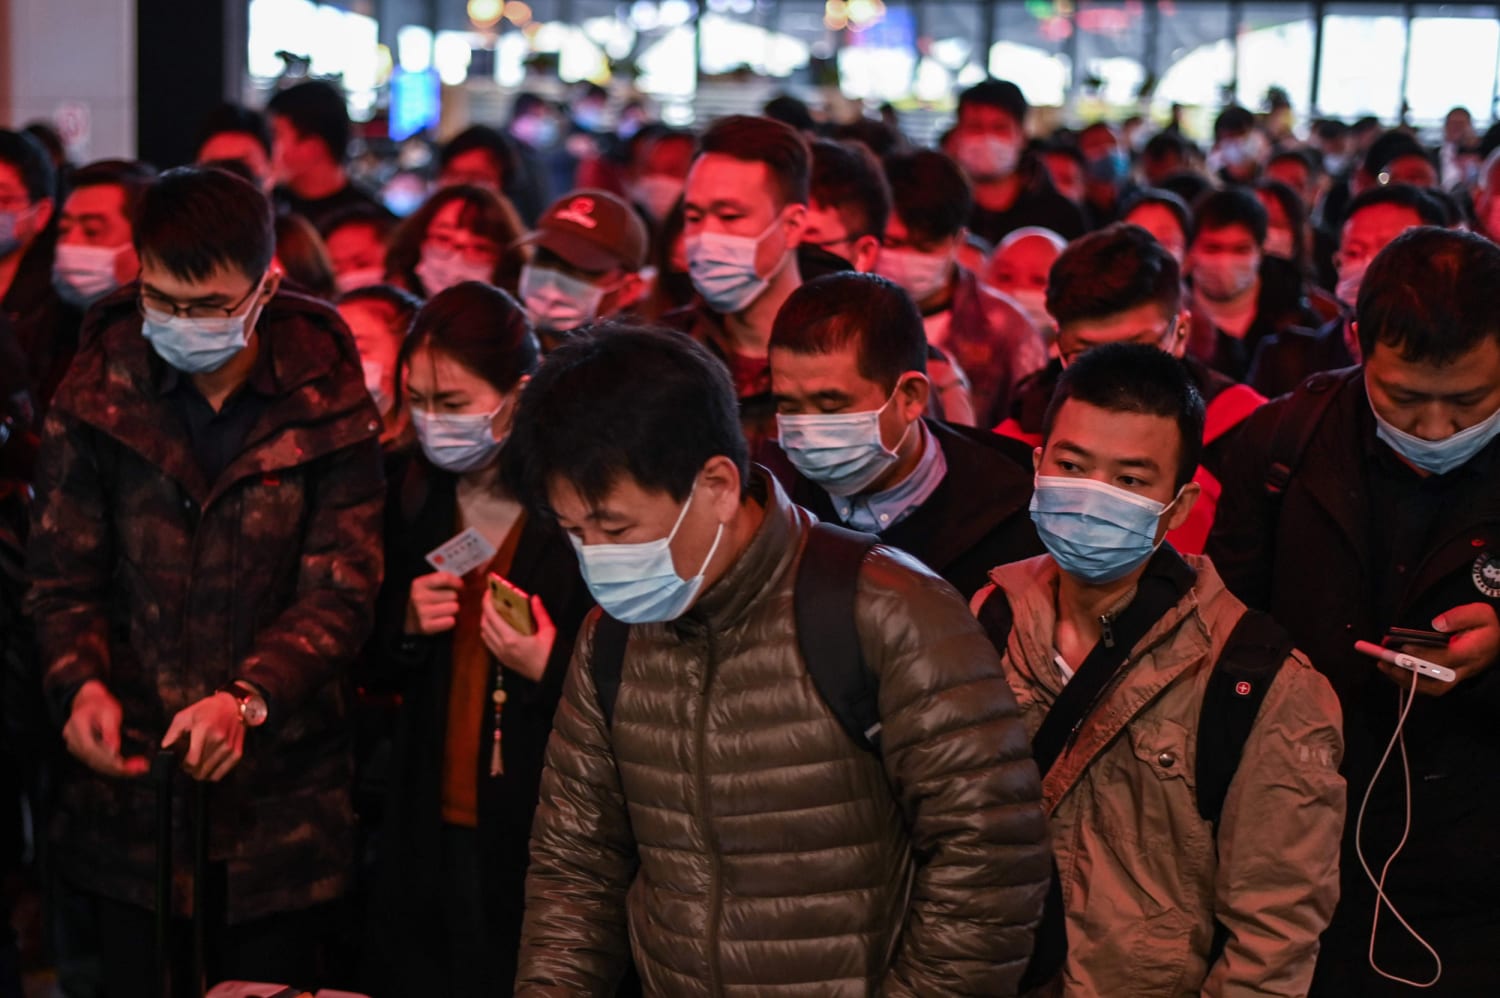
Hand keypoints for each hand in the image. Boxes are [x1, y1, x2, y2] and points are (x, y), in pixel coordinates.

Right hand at [62, 680, 148, 777]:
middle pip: (92, 759)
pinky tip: (126, 767)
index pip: (90, 748)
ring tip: (137, 768)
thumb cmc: (100, 704)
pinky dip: (110, 765)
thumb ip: (111, 731)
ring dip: (115, 769)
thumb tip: (113, 749)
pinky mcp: (79, 750)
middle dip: (116, 767)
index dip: (108, 759)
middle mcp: (72, 737)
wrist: (89, 701)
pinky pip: (94, 761)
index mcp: (77, 725)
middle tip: (139, 767)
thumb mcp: (110, 712)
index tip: (126, 765)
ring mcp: (73, 744)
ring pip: (94, 763)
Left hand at [161, 692, 244, 781]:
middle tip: (190, 764)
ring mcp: (229, 746)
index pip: (192, 761)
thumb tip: (165, 750)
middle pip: (201, 769)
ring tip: (199, 766)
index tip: (182, 763)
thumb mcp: (184, 716)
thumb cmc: (205, 710)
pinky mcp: (237, 751)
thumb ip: (172, 734)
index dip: (185, 767)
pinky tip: (209, 770)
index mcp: (203, 729)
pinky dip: (214, 775)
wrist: (233, 704)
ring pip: (211, 772)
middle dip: (192, 770)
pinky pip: (223, 772)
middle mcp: (218, 739)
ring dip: (202, 772)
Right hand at [405, 571, 462, 634]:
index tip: (460, 586)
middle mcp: (418, 597)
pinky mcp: (426, 626)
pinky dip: (450, 621)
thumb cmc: (426, 599)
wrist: (410, 620)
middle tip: (447, 601)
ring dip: (453, 609)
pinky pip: (451, 621)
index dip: (456, 582)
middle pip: (453, 595)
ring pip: (454, 607)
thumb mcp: (429, 585)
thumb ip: (445, 579)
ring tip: (445, 610)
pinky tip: (443, 619)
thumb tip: (467, 581)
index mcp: (419, 584)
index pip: (444, 578)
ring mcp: (421, 613)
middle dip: (453, 598)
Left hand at [480, 594, 555, 682]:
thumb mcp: (549, 631)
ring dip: (486, 621)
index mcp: (511, 639)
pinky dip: (488, 632)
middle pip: (485, 624)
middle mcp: (502, 647)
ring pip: (484, 634)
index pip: (492, 616)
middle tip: (492, 600)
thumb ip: (540, 613)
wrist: (551, 676)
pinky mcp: (503, 661)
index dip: (487, 602)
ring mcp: (501, 655)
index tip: (488, 592)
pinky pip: (489, 644)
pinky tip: (497, 627)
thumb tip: (534, 598)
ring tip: (494, 612)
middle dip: (485, 610)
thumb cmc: (551, 655)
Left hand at [1379, 603, 1499, 696]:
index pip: (1446, 658)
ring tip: (1383, 666)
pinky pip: (1430, 686)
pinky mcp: (1452, 679)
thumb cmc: (1487, 626)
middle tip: (1384, 661)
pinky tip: (1393, 671)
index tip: (1404, 646)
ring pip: (1432, 688)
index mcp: (1472, 652)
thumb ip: (1460, 616)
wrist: (1498, 641)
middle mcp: (1465, 669)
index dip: (1424, 654)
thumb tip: (1436, 624)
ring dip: (1405, 680)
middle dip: (1408, 673)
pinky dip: (1410, 682)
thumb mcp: (1480, 613)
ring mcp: (1459, 677)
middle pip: (1436, 680)